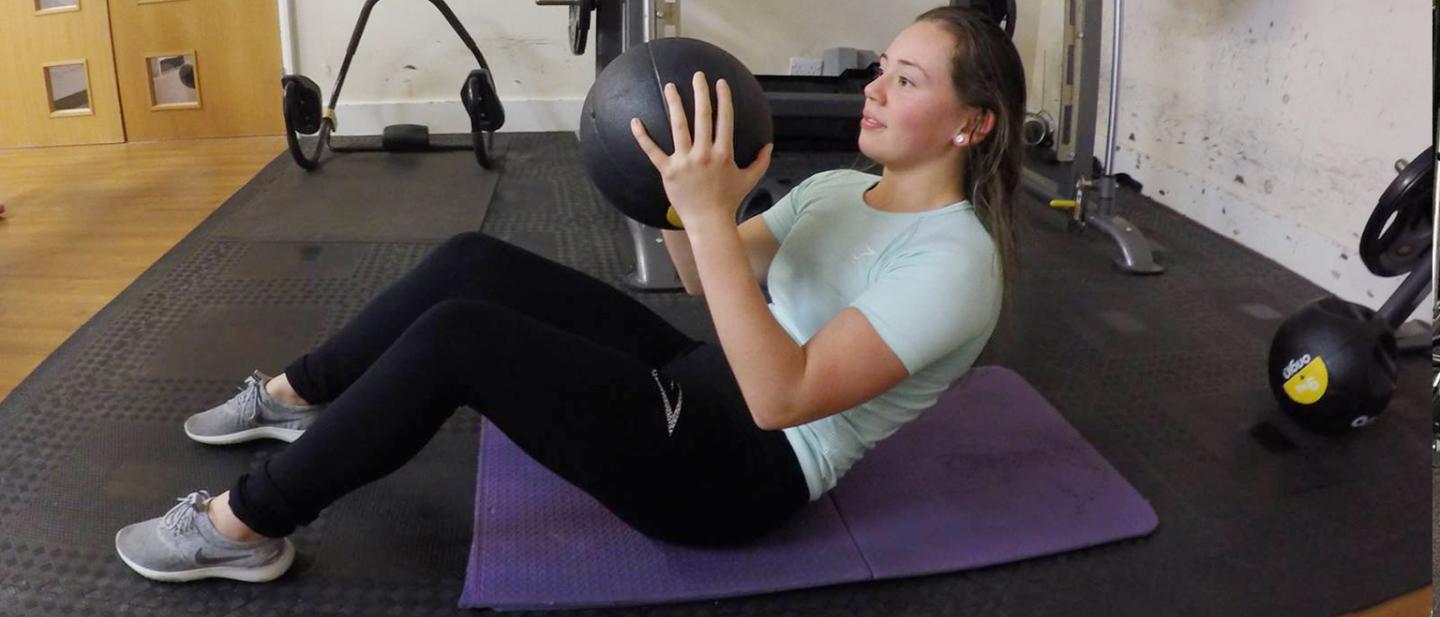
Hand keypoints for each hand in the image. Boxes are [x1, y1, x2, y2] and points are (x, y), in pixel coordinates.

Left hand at [630, 71, 772, 230]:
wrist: (709, 222)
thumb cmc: (729, 201)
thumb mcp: (749, 180)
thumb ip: (761, 161)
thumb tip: (769, 146)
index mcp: (723, 153)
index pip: (724, 119)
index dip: (723, 99)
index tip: (720, 83)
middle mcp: (704, 153)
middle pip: (702, 117)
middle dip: (700, 93)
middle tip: (697, 76)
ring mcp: (684, 161)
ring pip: (678, 127)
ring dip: (674, 104)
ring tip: (670, 87)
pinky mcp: (668, 171)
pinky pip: (652, 151)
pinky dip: (643, 136)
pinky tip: (635, 121)